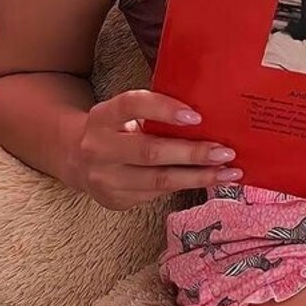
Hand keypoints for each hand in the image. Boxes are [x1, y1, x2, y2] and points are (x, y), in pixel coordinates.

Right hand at [67, 90, 242, 210]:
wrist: (76, 159)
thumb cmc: (116, 129)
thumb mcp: (124, 113)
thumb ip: (153, 110)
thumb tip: (208, 113)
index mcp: (103, 117)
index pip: (132, 105)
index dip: (164, 109)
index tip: (196, 116)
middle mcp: (99, 148)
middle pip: (150, 152)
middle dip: (192, 153)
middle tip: (225, 152)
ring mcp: (105, 178)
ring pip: (158, 180)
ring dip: (199, 177)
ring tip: (229, 172)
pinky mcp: (116, 199)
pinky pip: (158, 194)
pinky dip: (187, 187)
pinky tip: (210, 181)